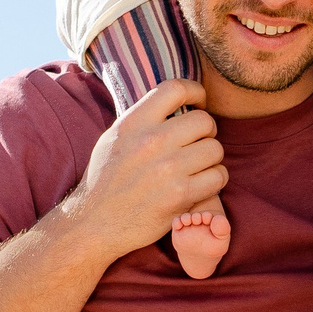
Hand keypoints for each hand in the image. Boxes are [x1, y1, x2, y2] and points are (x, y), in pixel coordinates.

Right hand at [60, 79, 223, 256]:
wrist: (94, 223)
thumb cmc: (106, 179)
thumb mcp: (114, 138)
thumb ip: (143, 118)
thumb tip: (177, 100)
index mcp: (133, 123)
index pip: (176, 88)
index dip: (196, 92)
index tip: (198, 103)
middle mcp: (151, 142)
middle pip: (204, 121)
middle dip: (207, 132)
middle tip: (198, 143)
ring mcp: (168, 169)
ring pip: (216, 149)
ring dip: (212, 158)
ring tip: (198, 166)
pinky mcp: (180, 196)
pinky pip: (218, 176)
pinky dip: (215, 180)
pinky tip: (202, 183)